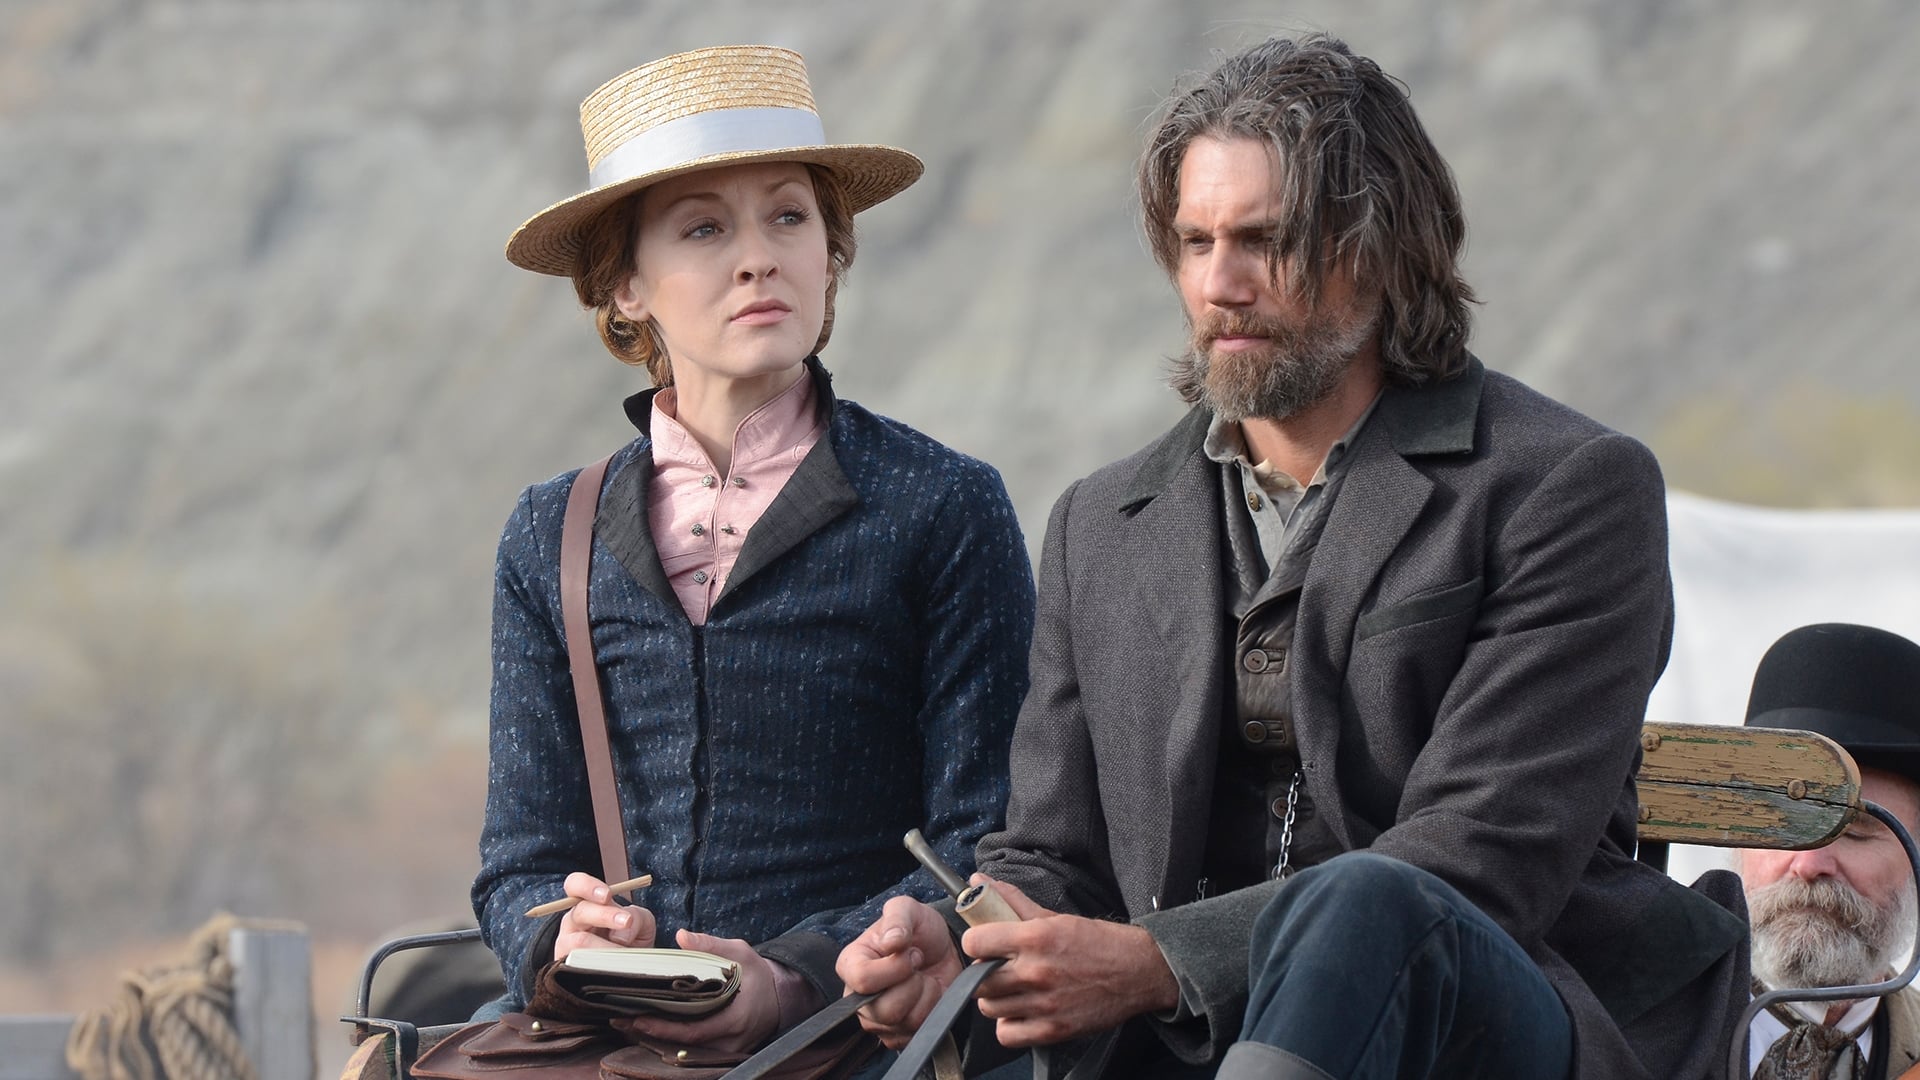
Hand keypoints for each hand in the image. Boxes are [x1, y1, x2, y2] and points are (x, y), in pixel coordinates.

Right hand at [553, 871, 655, 960]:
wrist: (629, 973)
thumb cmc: (631, 943)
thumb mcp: (642, 924)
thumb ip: (637, 917)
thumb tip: (621, 933)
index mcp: (588, 905)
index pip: (575, 885)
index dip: (587, 886)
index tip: (607, 895)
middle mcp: (573, 923)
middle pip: (579, 912)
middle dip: (605, 915)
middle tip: (626, 922)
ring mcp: (566, 946)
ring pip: (579, 941)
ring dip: (605, 945)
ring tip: (624, 952)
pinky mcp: (566, 969)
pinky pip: (577, 965)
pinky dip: (598, 965)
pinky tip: (611, 967)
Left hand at [615, 931, 780, 1053]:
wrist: (782, 996)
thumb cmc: (759, 974)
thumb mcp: (740, 953)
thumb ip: (711, 945)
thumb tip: (681, 936)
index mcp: (735, 1017)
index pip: (694, 1030)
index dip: (665, 1028)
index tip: (638, 1019)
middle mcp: (730, 1040)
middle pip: (684, 1045)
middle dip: (651, 1035)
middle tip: (621, 1022)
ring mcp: (726, 1050)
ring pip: (687, 1051)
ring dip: (658, 1039)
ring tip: (628, 1024)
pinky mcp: (722, 1051)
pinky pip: (693, 1049)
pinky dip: (671, 1040)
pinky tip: (650, 1029)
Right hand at [837, 896, 965, 1048]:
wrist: (942, 949)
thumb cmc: (919, 929)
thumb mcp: (908, 910)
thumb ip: (897, 919)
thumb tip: (892, 942)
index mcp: (851, 964)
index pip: (864, 980)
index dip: (895, 968)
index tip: (911, 952)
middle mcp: (857, 997)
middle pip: (885, 1009)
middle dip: (913, 984)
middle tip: (918, 966)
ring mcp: (876, 1019)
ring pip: (904, 1022)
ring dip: (925, 996)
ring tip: (923, 978)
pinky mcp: (896, 1034)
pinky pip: (916, 1032)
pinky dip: (931, 1012)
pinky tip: (926, 994)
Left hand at [962, 876, 1178, 1047]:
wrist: (1138, 971)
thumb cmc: (1097, 942)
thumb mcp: (1054, 917)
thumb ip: (1012, 902)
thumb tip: (978, 880)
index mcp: (1036, 937)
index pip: (975, 943)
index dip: (975, 943)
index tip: (982, 944)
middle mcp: (1037, 972)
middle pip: (979, 980)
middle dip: (984, 972)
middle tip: (998, 968)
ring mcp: (1045, 1004)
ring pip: (989, 1008)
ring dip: (995, 998)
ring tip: (1011, 990)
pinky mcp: (1053, 1030)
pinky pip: (1007, 1034)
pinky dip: (1009, 1025)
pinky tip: (1020, 1011)